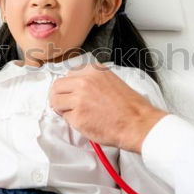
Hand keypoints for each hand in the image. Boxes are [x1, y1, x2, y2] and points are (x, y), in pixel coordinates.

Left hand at [49, 63, 167, 153]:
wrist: (137, 123)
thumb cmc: (129, 106)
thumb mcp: (109, 81)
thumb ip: (90, 81)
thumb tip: (73, 88)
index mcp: (92, 70)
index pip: (67, 75)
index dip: (67, 88)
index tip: (69, 94)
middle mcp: (84, 81)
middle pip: (56, 87)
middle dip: (59, 97)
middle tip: (66, 106)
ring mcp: (79, 98)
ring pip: (55, 102)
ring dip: (62, 109)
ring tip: (77, 114)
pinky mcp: (77, 116)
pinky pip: (64, 117)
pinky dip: (72, 121)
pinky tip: (86, 121)